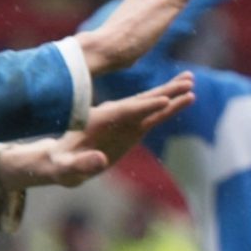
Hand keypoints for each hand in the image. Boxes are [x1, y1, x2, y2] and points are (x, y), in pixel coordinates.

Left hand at [0, 75, 192, 191]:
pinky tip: (185, 99)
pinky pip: (154, 116)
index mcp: (98, 121)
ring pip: (151, 104)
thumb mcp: (66, 169)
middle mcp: (114, 115)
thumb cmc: (60, 166)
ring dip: (171, 93)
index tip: (164, 101)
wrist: (59, 160)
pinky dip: (169, 107)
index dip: (144, 106)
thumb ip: (81, 164)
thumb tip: (101, 159)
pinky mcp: (132, 127)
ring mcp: (124, 120)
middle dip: (164, 92)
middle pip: (143, 101)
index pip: (125, 111)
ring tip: (191, 82)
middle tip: (187, 81)